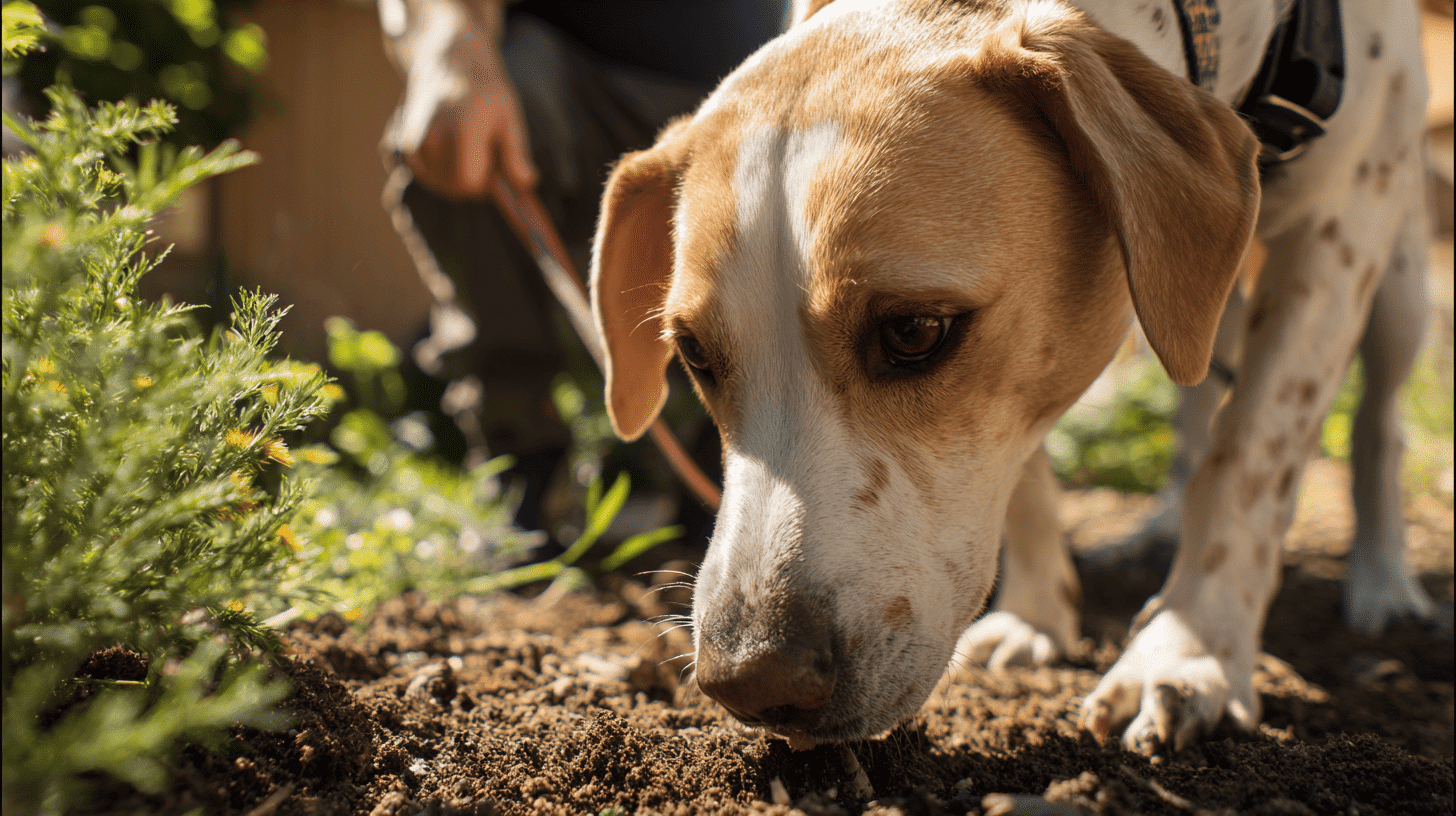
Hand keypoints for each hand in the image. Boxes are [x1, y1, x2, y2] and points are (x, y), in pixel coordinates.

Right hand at [384, 0, 536, 198]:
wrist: (448, 62)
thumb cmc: (485, 90)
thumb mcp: (509, 118)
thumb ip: (516, 154)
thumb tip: (527, 183)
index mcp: (462, 130)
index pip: (471, 182)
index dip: (487, 181)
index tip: (495, 164)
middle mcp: (432, 137)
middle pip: (454, 187)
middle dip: (473, 180)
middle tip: (482, 153)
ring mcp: (413, 141)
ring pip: (440, 183)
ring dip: (456, 176)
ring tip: (466, 145)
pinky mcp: (405, 146)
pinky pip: (426, 175)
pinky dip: (439, 171)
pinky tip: (450, 149)